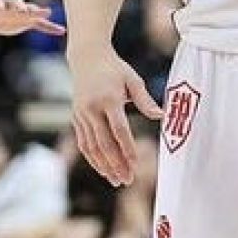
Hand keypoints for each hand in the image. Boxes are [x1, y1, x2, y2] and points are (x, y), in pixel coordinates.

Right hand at [70, 46, 161, 186]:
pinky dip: (92, 158)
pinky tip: (102, 169)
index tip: (136, 164)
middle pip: (104, 143)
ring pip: (91, 146)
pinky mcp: (76, 117)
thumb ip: (145, 100)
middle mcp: (92, 108)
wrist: (86, 56)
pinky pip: (84, 142)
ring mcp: (81, 114)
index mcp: (108, 98)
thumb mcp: (132, 79)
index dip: (127, 148)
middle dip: (116, 164)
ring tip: (116, 180)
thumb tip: (161, 116)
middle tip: (127, 180)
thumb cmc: (115, 68)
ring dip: (104, 165)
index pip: (119, 130)